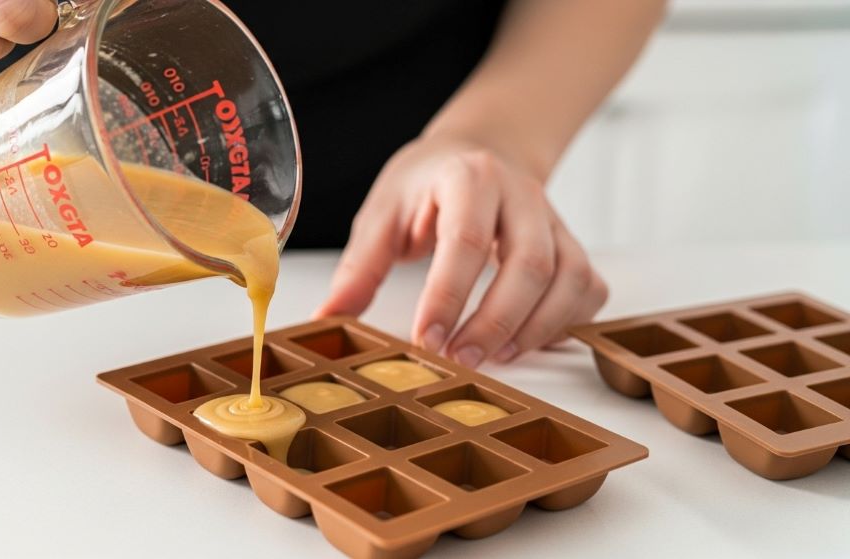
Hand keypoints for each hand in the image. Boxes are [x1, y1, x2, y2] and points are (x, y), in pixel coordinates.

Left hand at [315, 137, 607, 366]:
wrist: (480, 149)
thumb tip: (328, 320)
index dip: (447, 296)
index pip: (465, 241)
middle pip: (529, 265)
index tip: (426, 340)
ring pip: (568, 279)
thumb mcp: (383, 212)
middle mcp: (521, 195)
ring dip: (535, 329)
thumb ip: (360, 268)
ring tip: (494, 358)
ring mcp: (555, 220)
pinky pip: (588, 288)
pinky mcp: (573, 244)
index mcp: (469, 178)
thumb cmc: (427, 183)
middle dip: (495, 322)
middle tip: (460, 360)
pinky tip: (528, 342)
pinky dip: (567, 322)